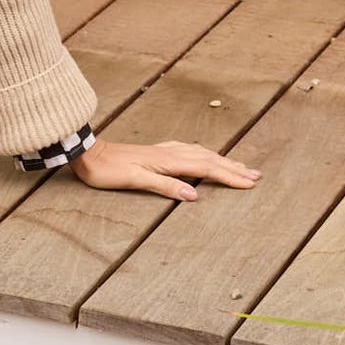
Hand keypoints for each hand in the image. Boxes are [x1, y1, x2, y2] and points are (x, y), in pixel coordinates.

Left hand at [69, 139, 260, 202]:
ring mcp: (164, 150)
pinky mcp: (157, 151)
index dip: (229, 177)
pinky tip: (205, 155)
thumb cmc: (108, 170)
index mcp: (168, 161)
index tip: (250, 184)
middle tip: (256, 176)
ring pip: (201, 154)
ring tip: (240, 166)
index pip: (207, 169)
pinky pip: (190, 151)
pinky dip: (205, 155)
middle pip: (209, 159)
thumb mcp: (135, 181)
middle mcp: (170, 153)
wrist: (88, 153)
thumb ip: (165, 186)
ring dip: (222, 160)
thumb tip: (194, 195)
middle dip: (233, 168)